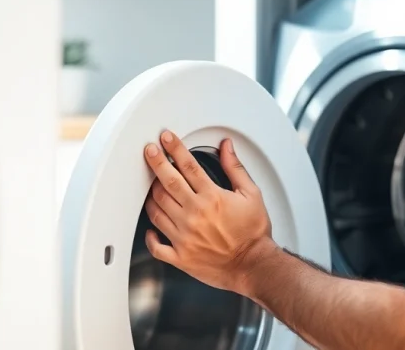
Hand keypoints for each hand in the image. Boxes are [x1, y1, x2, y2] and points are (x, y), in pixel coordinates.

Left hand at [143, 130, 276, 294]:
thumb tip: (226, 147)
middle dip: (156, 162)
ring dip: (151, 195)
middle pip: (167, 182)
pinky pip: (156, 246)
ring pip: (157, 209)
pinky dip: (150, 236)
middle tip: (150, 151)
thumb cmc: (253, 234)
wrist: (253, 266)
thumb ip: (235, 168)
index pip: (188, 166)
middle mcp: (195, 215)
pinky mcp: (180, 256)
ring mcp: (184, 236)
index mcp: (212, 198)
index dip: (174, 148)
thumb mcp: (251, 195)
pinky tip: (151, 228)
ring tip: (151, 185)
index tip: (166, 139)